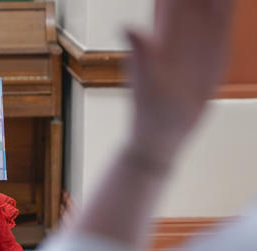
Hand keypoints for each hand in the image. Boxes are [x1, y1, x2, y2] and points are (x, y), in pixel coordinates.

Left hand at [125, 0, 234, 155]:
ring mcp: (200, 30)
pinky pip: (226, 9)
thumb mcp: (145, 82)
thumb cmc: (149, 109)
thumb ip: (141, 53)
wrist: (165, 131)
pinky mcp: (217, 41)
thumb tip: (128, 26)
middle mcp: (180, 23)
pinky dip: (229, 0)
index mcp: (161, 27)